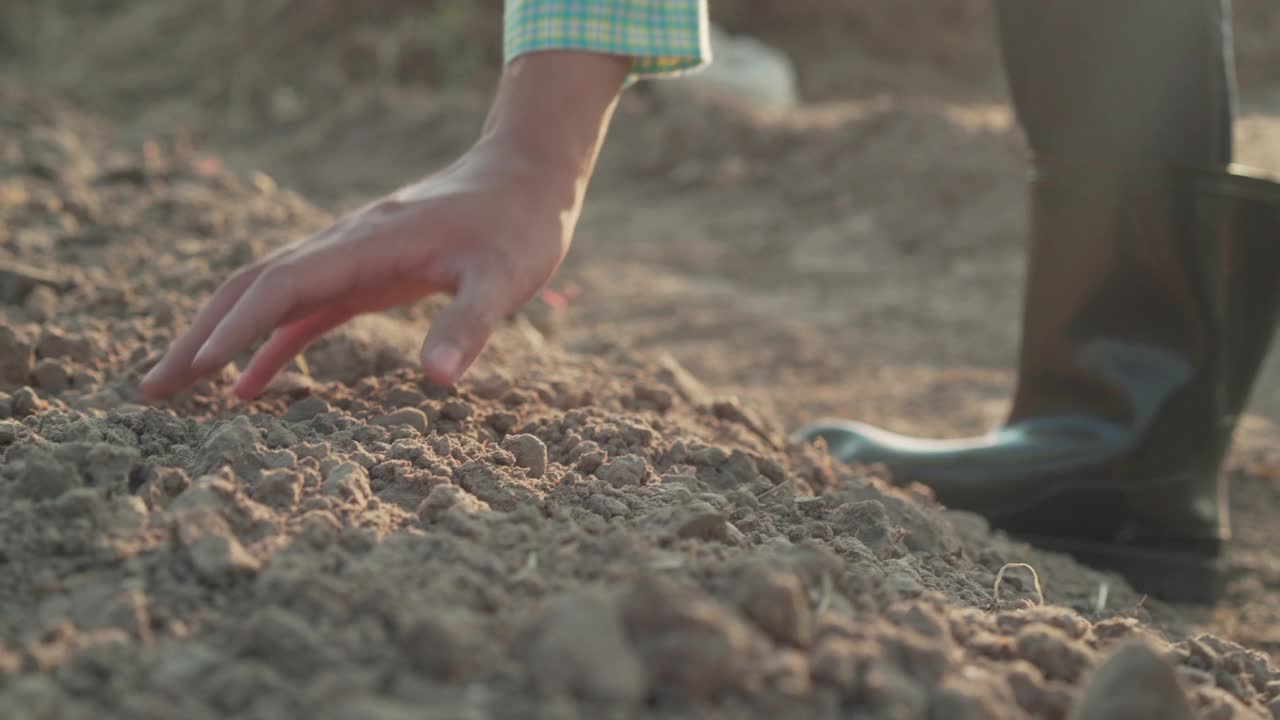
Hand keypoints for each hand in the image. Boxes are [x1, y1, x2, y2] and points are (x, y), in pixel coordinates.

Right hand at [140, 147, 568, 398]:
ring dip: (219, 339)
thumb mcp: (505, 278)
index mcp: (363, 246)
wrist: (523, 177)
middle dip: (199, 337)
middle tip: (151, 390)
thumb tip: (437, 380)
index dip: (237, 328)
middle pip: (250, 289)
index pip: (282, 287)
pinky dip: (269, 346)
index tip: (195, 368)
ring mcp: (347, 259)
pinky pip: (302, 311)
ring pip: (265, 297)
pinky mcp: (363, 274)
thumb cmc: (517, 227)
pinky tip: (249, 386)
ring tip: (175, 389)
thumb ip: (469, 324)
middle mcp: (341, 248)